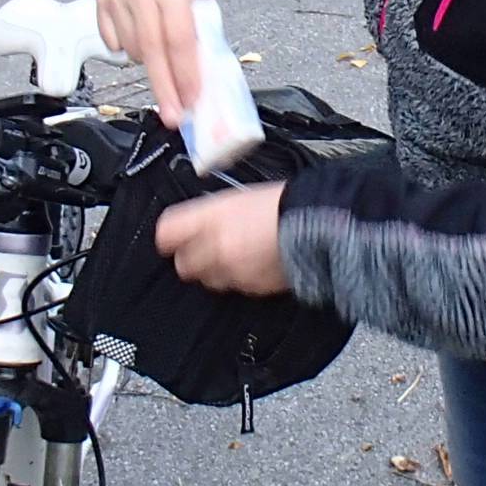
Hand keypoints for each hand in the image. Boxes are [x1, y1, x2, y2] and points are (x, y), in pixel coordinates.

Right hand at [96, 0, 215, 124]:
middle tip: (173, 115)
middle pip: (152, 51)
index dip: (185, 74)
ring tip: (162, 57)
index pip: (179, 39)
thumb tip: (199, 84)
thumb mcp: (204, 1)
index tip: (191, 101)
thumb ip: (201, 35)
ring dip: (149, 64)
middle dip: (164, 88)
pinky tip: (141, 39)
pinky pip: (113, 42)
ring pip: (131, 49)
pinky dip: (128, 50)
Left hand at [155, 184, 287, 296]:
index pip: (167, 232)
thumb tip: (197, 226)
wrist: (318, 225)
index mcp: (212, 216)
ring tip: (232, 258)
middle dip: (191, 259)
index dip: (167, 237)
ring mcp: (232, 269)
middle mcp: (216, 245)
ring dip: (214, 270)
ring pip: (207, 279)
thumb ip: (212, 215)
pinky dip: (238, 279)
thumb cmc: (283, 205)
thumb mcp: (239, 198)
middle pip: (183, 264)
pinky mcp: (250, 287)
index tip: (170, 240)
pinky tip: (253, 264)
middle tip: (201, 252)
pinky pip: (234, 287)